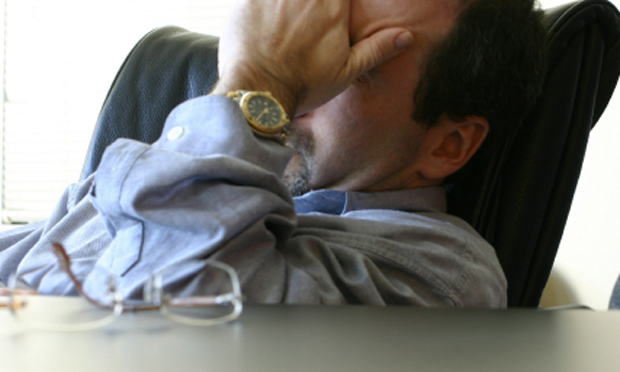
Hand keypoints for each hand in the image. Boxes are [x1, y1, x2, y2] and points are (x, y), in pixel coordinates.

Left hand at [212, 0, 412, 115]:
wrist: (258, 94)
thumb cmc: (302, 85)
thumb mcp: (345, 72)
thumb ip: (375, 49)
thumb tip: (406, 36)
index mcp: (333, 6)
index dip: (340, 2)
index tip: (337, 10)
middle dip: (313, 4)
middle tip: (311, 19)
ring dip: (289, 4)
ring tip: (288, 20)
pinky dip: (261, 2)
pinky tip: (266, 21)